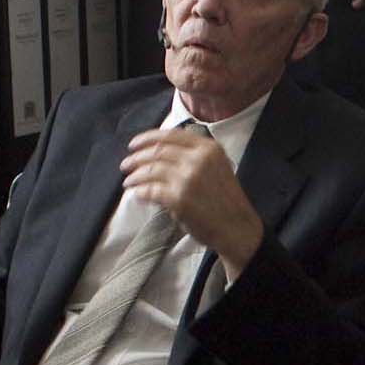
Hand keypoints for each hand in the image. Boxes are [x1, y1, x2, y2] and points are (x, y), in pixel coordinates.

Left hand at [121, 126, 263, 271]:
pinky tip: (137, 193)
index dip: (147, 138)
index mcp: (208, 148)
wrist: (238, 228)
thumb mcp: (217, 168)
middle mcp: (198, 159)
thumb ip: (194, 157)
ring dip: (135, 175)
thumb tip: (159, 155)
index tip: (134, 145)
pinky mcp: (179, 199)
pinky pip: (151, 190)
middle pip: (157, 152)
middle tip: (126, 165)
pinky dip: (140, 191)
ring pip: (151, 170)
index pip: (170, 135)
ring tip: (128, 181)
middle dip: (136, 157)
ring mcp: (188, 178)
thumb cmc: (226, 200)